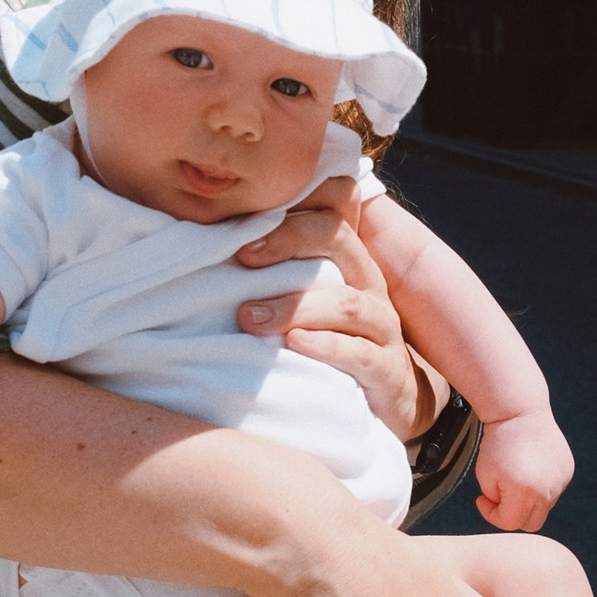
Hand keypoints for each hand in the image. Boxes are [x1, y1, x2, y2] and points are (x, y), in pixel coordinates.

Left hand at [234, 184, 428, 445]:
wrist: (387, 397)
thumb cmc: (330, 339)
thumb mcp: (306, 296)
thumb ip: (273, 268)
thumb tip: (209, 247)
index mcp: (346, 257)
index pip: (336, 202)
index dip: (296, 199)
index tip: (244, 212)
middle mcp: (367, 282)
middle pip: (338, 238)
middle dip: (288, 240)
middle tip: (243, 256)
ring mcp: (383, 326)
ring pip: (346, 302)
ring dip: (295, 306)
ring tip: (250, 317)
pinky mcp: (387, 370)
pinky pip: (360, 353)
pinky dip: (325, 346)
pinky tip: (292, 344)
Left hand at [473, 405, 574, 534]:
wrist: (520, 412)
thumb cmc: (498, 443)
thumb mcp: (485, 476)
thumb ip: (497, 501)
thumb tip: (511, 511)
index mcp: (525, 492)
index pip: (509, 523)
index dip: (491, 514)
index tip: (481, 498)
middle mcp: (548, 490)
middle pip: (530, 524)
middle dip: (512, 514)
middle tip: (500, 495)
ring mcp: (561, 481)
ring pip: (543, 507)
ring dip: (527, 499)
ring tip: (515, 475)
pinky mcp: (567, 471)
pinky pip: (552, 491)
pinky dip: (540, 486)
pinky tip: (529, 467)